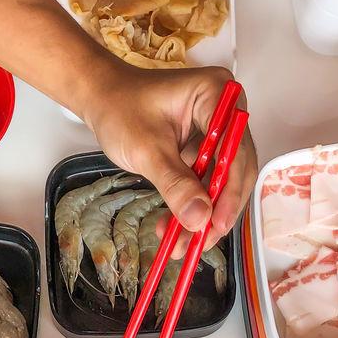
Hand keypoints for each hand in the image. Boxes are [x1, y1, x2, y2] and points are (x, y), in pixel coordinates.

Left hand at [83, 64, 257, 249]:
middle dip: (218, 209)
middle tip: (202, 241)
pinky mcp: (203, 149)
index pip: (235, 149)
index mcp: (217, 94)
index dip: (230, 191)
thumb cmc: (121, 108)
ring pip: (219, 182)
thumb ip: (175, 184)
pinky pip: (203, 183)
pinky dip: (190, 207)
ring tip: (183, 244)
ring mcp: (215, 132)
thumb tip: (199, 218)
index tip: (219, 223)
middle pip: (235, 169)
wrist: (102, 100)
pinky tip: (175, 230)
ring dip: (202, 214)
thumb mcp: (147, 149)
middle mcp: (224, 111)